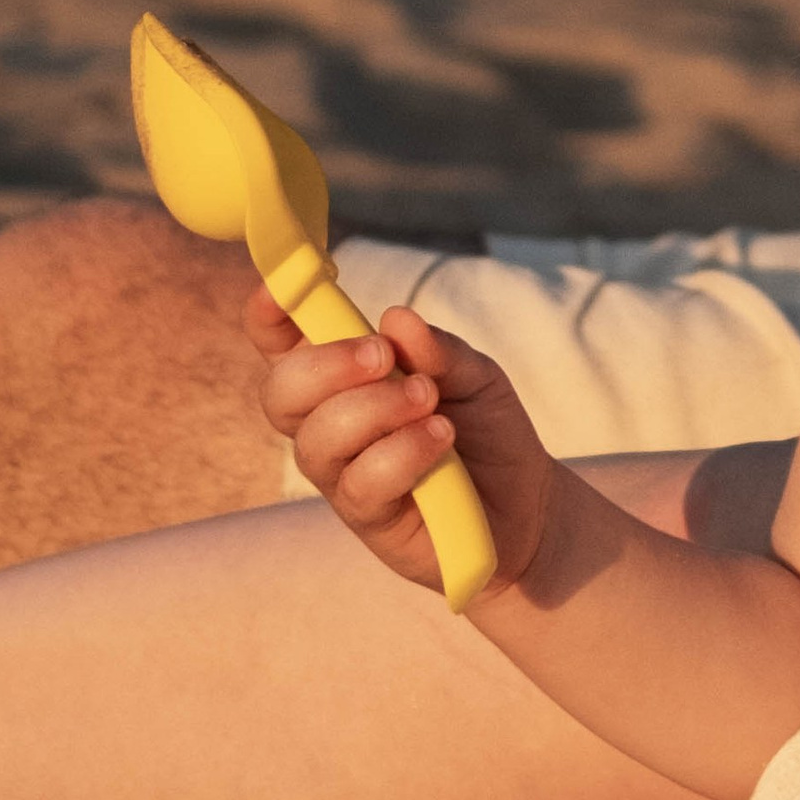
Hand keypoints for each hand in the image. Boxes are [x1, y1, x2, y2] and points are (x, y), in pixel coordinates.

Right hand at [248, 292, 556, 599]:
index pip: (282, 345)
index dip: (272, 313)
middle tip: (384, 356)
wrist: (526, 505)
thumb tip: (396, 320)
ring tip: (430, 400)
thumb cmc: (485, 430)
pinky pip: (360, 482)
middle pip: (280, 392)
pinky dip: (403, 452)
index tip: (289, 282)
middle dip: (326, 365)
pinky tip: (442, 440)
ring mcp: (341, 474)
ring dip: (375, 408)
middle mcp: (327, 425)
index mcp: (342, 379)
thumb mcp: (474, 376)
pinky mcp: (366, 517)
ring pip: (317, 438)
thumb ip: (437, 350)